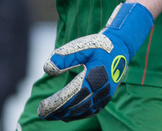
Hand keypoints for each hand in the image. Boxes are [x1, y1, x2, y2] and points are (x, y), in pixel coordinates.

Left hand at [38, 2, 153, 120]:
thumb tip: (47, 69)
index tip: (41, 108)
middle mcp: (100, 91)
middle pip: (74, 107)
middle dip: (56, 112)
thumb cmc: (99, 45)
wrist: (121, 47)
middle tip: (41, 114)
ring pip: (82, 111)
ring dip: (66, 115)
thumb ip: (64, 57)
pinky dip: (78, 115)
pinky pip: (91, 111)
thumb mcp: (81, 46)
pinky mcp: (106, 97)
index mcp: (93, 78)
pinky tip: (68, 114)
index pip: (69, 97)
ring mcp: (104, 96)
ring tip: (51, 116)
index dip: (54, 105)